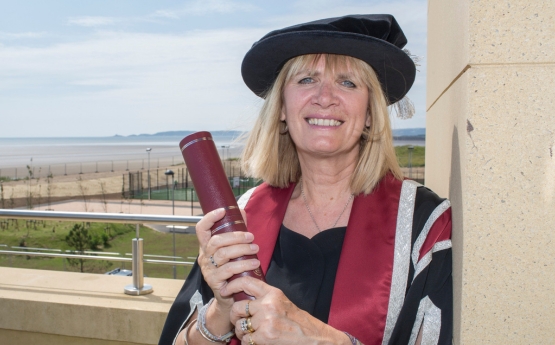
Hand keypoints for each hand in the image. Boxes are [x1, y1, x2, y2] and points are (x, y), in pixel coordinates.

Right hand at [196, 208, 260, 310]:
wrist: (230, 297)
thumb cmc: (233, 270)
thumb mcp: (233, 249)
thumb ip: (236, 231)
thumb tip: (241, 211)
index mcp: (207, 246)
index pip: (201, 229)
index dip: (210, 218)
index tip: (222, 211)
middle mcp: (204, 257)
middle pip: (216, 241)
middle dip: (236, 237)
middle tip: (251, 237)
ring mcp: (208, 270)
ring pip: (223, 255)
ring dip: (242, 250)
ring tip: (256, 249)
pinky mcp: (214, 282)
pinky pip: (228, 271)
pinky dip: (243, 265)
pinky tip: (255, 263)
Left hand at [224, 277, 347, 344]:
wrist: (312, 338)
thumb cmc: (298, 322)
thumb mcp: (282, 303)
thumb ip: (265, 298)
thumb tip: (245, 295)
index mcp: (273, 294)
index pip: (247, 282)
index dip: (232, 285)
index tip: (225, 290)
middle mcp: (268, 305)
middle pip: (237, 307)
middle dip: (235, 316)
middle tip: (239, 321)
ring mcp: (266, 321)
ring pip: (239, 326)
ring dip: (242, 333)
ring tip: (251, 334)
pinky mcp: (264, 337)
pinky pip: (245, 340)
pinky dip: (248, 342)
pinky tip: (258, 342)